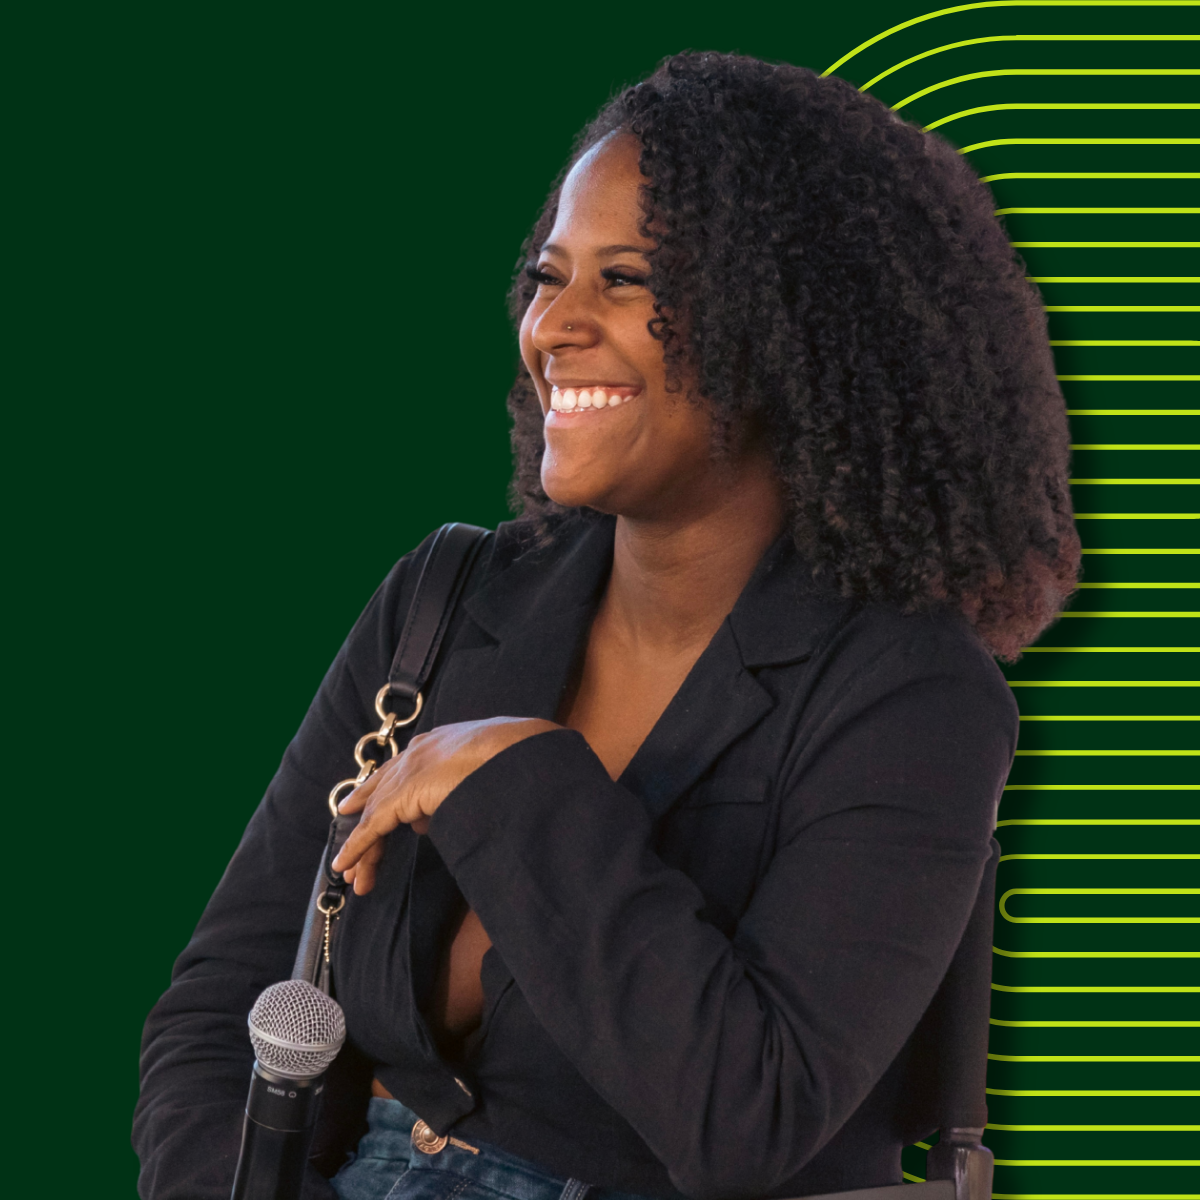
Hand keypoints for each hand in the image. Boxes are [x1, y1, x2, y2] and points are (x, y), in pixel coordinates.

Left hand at [331, 716, 558, 893]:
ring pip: (374, 815)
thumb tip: (424, 822)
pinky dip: (357, 846)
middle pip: (379, 795)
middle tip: (352, 857)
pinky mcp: (404, 792)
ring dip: (362, 847)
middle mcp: (416, 754)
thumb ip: (454, 792)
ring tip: (353, 876)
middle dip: (363, 827)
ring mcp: (408, 770)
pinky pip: (372, 825)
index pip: (398, 775)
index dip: (379, 799)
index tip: (367, 819)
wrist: (516, 749)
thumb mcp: (481, 774)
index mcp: (436, 745)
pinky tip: (346, 864)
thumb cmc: (514, 760)